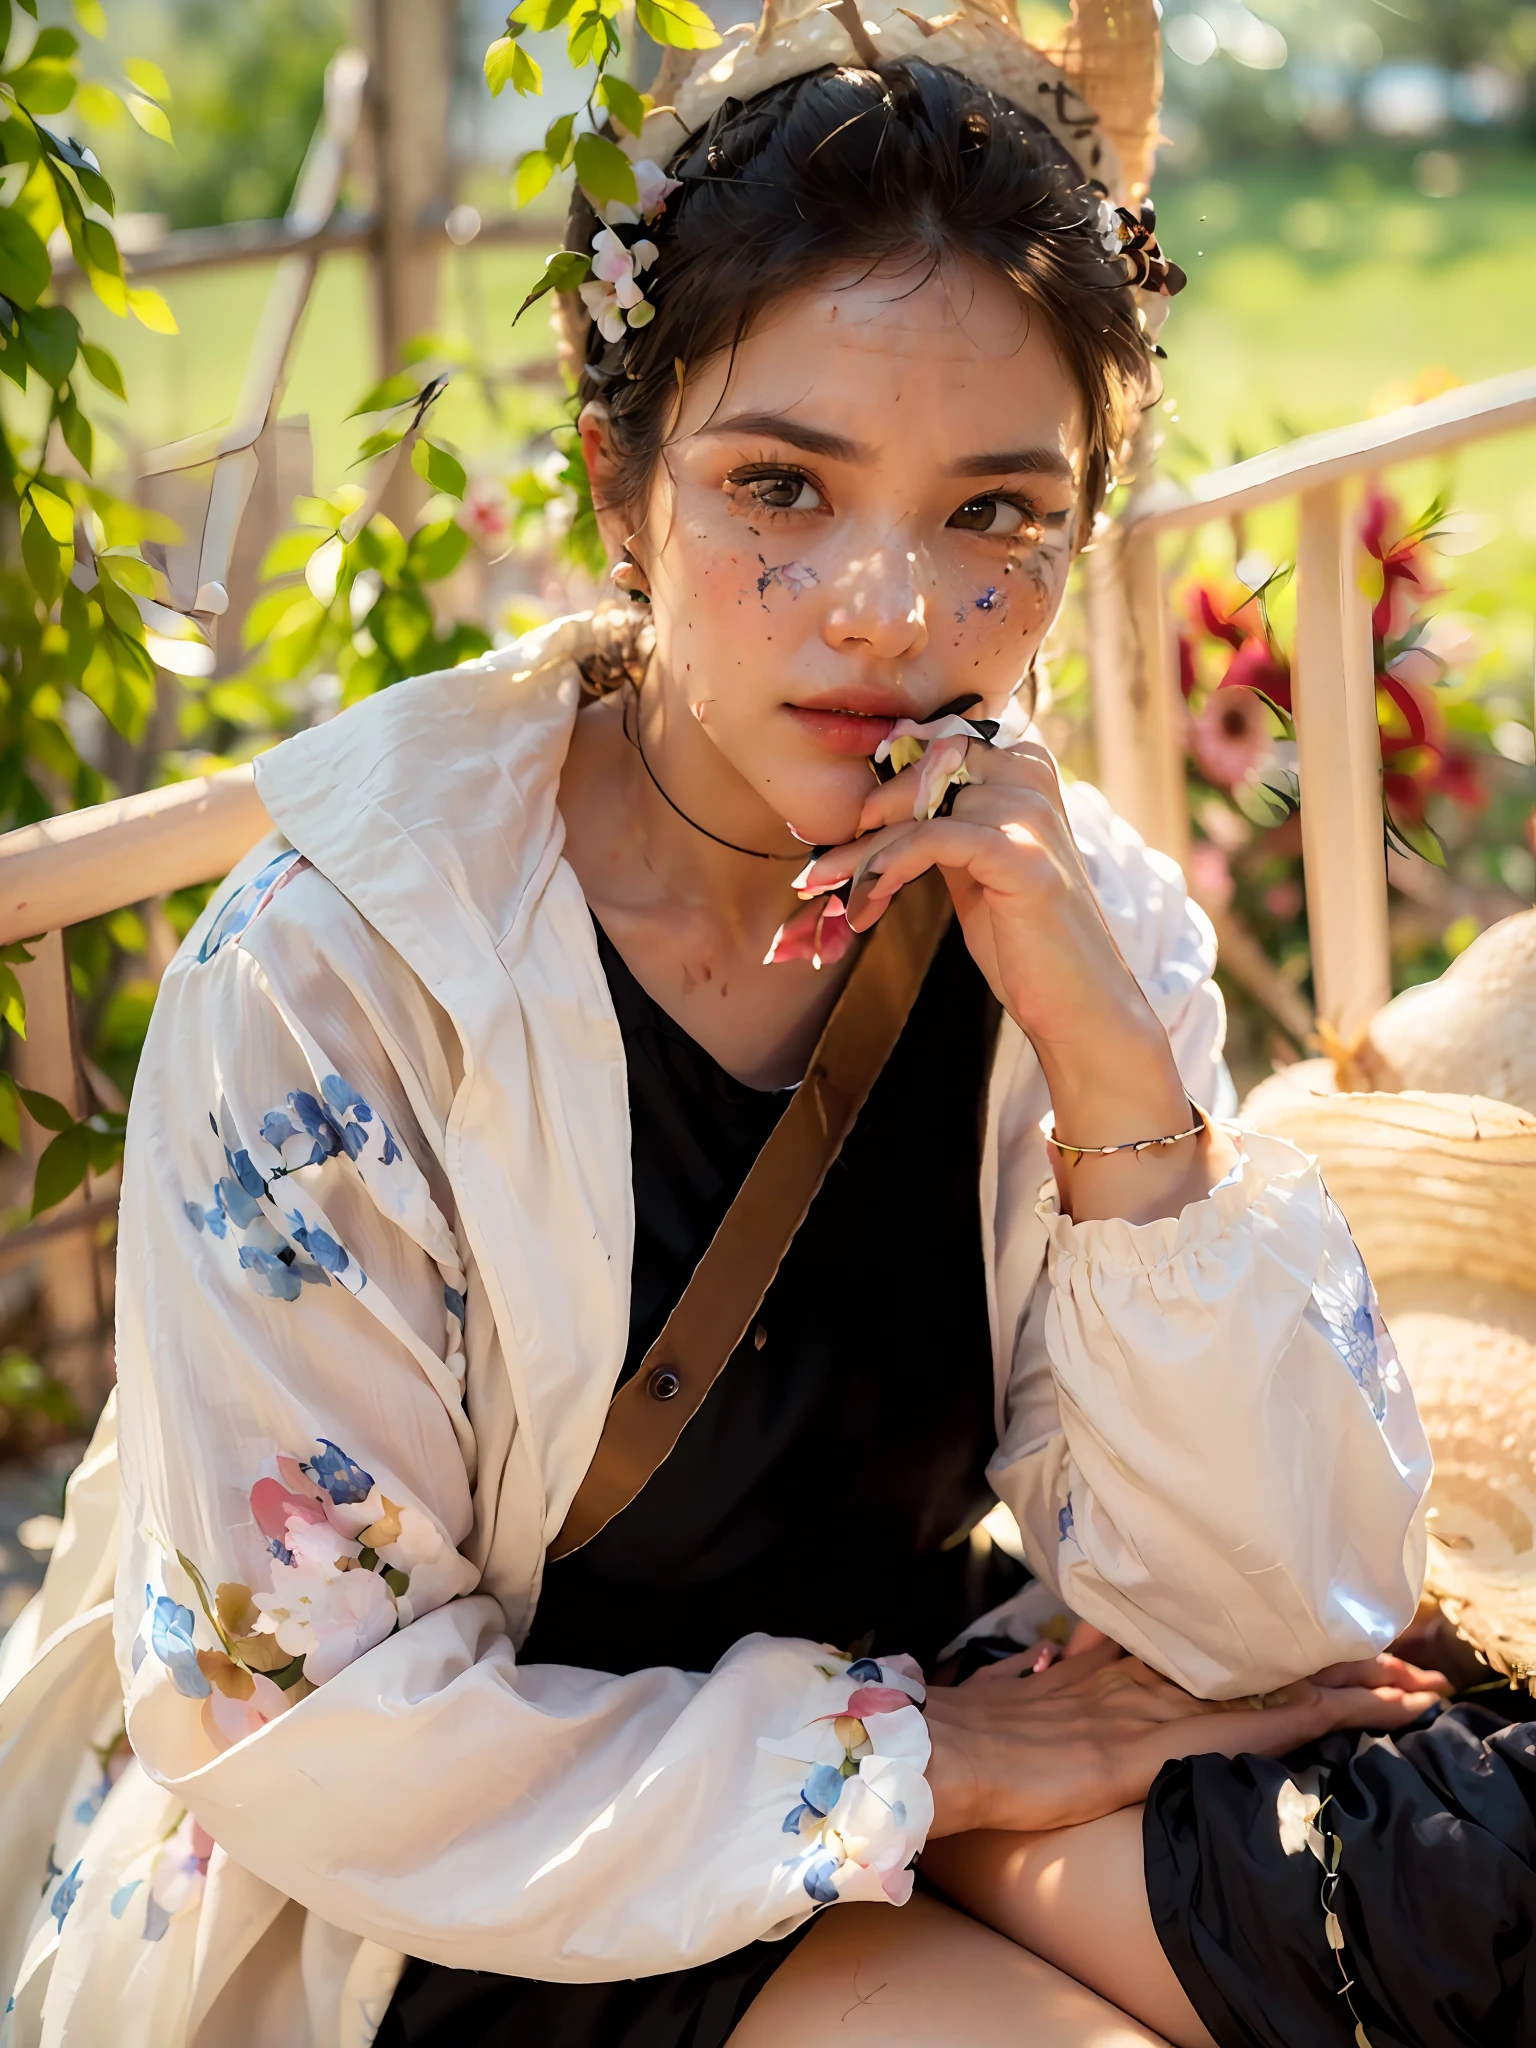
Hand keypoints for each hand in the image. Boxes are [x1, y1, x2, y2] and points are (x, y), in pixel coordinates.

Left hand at [800, 738, 1236, 1220]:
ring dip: (864, 852)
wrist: (1078, 1005)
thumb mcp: (974, 869)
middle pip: (924, 768)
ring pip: (918, 808)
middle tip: (825, 861)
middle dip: (867, 812)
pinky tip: (866, 900)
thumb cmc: (1023, 941)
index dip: (885, 776)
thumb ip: (942, 827)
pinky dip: (889, 865)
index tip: (844, 822)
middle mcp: (1032, 778)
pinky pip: (933, 839)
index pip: (936, 743)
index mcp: (1025, 770)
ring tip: (826, 887)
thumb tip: (874, 806)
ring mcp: (1031, 815)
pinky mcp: (1022, 857)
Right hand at [921, 1638, 1450, 1839]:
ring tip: (1404, 1673)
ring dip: (1343, 1683)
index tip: (1298, 1625)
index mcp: (1103, 1667)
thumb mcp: (1013, 1694)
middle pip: (1249, 1654)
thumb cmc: (966, 1735)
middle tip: (1386, 1639)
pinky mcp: (1158, 1745)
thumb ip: (1044, 1673)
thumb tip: (1051, 1652)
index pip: (1198, 1642)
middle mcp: (1138, 1676)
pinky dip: (1315, 1716)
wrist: (946, 1751)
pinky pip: (1256, 1725)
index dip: (1256, 1636)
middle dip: (1321, 1653)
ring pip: (1269, 1684)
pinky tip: (1360, 1710)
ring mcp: (1152, 1707)